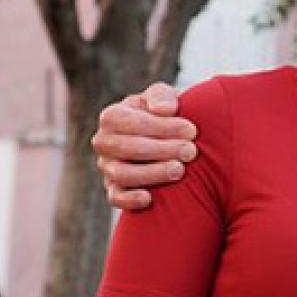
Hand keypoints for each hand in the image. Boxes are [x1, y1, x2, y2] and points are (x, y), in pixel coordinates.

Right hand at [92, 83, 196, 210]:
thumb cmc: (164, 113)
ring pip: (122, 174)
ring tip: (180, 170)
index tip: (191, 131)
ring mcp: (108, 167)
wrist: (165, 138)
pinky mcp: (114, 189)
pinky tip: (149, 198)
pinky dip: (129, 200)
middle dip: (161, 150)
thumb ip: (161, 96)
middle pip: (126, 148)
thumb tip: (164, 110)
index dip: (162, 127)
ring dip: (151, 173)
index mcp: (112, 117)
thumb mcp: (162, 97)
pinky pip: (115, 198)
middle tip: (191, 151)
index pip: (131, 122)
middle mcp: (105, 143)